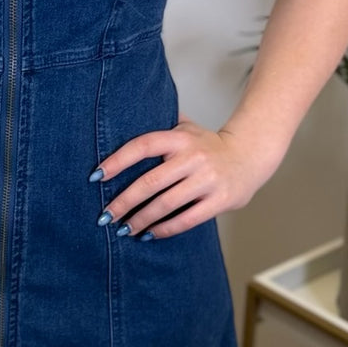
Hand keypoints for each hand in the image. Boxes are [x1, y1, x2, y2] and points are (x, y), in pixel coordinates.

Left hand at [92, 113, 273, 238]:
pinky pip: (187, 219)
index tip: (96, 176)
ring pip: (166, 204)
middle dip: (124, 201)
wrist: (251, 155)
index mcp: (181, 138)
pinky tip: (149, 234)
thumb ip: (161, 124)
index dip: (117, 161)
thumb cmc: (210, 145)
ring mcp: (207, 180)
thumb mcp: (188, 128)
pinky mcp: (219, 200)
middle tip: (105, 216)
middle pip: (150, 182)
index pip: (142, 145)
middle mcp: (193, 157)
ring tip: (124, 229)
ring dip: (141, 219)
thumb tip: (125, 112)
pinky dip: (165, 229)